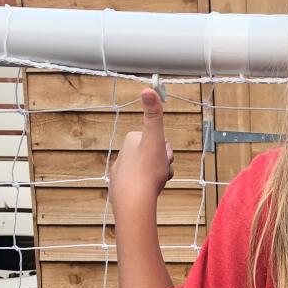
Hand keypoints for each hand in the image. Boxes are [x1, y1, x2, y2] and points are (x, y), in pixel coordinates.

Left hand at [108, 88, 173, 211]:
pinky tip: (146, 193)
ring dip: (157, 178)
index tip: (162, 159)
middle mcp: (124, 152)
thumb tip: (148, 87)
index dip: (166, 152)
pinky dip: (146, 188)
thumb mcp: (155, 139)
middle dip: (162, 166)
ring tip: (155, 184)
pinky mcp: (121, 186)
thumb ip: (153, 114)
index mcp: (132, 139)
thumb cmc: (148, 170)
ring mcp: (121, 170)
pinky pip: (140, 184)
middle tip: (161, 174)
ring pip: (149, 171)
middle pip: (154, 156)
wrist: (134, 200)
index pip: (159, 142)